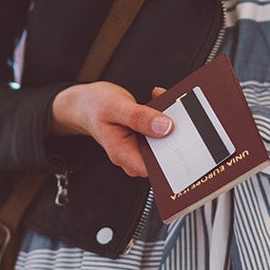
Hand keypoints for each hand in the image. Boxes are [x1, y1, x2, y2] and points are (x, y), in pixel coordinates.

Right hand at [51, 82, 172, 177]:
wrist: (86, 103)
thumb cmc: (95, 106)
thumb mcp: (115, 106)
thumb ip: (139, 117)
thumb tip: (165, 127)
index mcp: (123, 154)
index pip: (153, 168)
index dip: (170, 158)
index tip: (182, 142)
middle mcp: (133, 154)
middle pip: (162, 155)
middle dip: (173, 134)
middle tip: (176, 112)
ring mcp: (139, 147)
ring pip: (164, 141)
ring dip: (170, 122)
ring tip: (165, 101)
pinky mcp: (145, 138)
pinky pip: (162, 131)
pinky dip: (164, 116)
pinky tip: (160, 100)